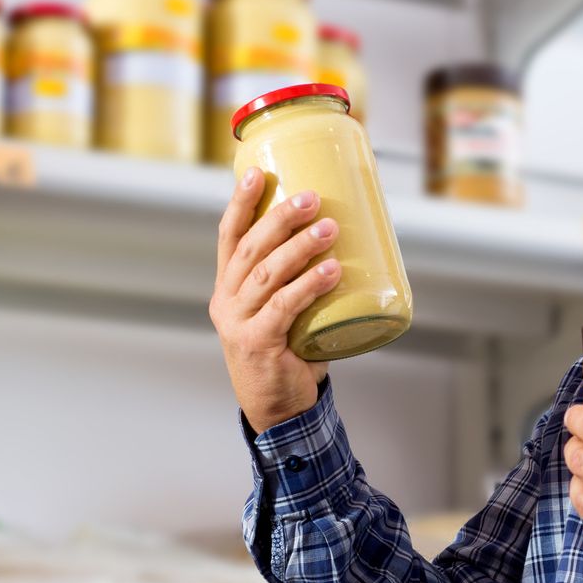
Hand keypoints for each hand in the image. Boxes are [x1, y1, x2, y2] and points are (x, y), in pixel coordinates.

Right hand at [209, 166, 337, 435]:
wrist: (278, 409)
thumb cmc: (289, 352)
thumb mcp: (286, 311)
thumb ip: (303, 281)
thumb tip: (354, 242)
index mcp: (229, 287)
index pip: (229, 237)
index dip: (240, 204)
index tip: (255, 173)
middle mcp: (228, 300)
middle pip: (251, 249)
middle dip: (280, 218)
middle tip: (312, 198)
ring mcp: (239, 323)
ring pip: (268, 274)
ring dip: (301, 247)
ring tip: (330, 228)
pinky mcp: (258, 343)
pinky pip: (285, 307)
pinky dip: (309, 286)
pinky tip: (331, 271)